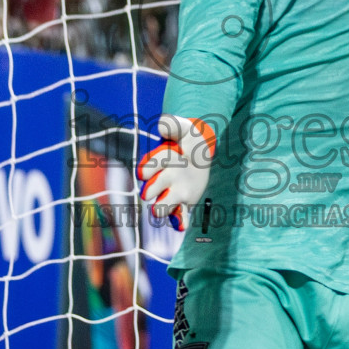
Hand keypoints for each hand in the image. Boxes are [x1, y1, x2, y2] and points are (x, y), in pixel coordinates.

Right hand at [137, 114, 215, 231]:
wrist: (202, 149)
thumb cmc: (188, 138)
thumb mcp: (183, 127)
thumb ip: (172, 124)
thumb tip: (161, 127)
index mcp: (157, 163)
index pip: (146, 169)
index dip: (148, 168)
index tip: (150, 168)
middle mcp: (161, 180)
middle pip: (150, 191)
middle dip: (154, 188)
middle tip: (164, 180)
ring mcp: (173, 192)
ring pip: (161, 208)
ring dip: (163, 207)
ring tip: (168, 204)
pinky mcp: (185, 201)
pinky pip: (179, 216)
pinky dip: (179, 221)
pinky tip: (183, 224)